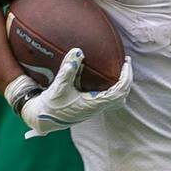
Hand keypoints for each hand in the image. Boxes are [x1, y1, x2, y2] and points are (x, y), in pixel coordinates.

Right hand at [6, 49, 132, 136]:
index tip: (126, 63)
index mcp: (94, 104)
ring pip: (116, 99)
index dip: (126, 77)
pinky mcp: (89, 107)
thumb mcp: (58, 86)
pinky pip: (107, 98)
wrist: (43, 119)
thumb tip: (77, 50)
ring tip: (119, 68)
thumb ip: (68, 69)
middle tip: (125, 63)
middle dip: (127, 80)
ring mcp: (94, 109)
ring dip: (120, 85)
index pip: (119, 91)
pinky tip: (104, 75)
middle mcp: (97, 108)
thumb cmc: (51, 105)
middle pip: (122, 96)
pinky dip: (111, 87)